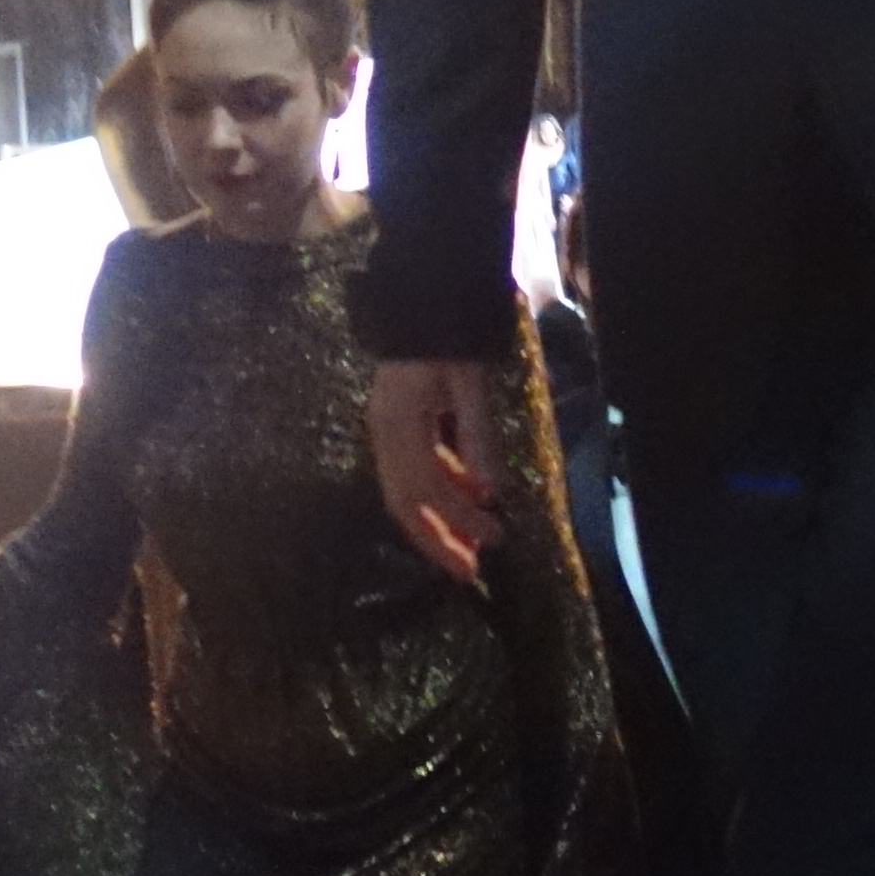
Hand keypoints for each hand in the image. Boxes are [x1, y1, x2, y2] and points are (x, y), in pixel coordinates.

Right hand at [367, 359, 502, 590]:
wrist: (422, 303)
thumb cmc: (447, 338)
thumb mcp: (469, 383)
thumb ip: (477, 436)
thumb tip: (490, 492)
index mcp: (398, 425)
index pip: (423, 491)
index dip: (454, 523)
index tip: (489, 544)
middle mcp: (384, 434)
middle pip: (405, 502)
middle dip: (437, 539)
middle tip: (470, 572)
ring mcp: (386, 431)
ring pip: (407, 491)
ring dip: (440, 519)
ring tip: (475, 543)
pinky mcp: (397, 427)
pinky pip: (415, 470)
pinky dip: (442, 489)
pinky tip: (471, 498)